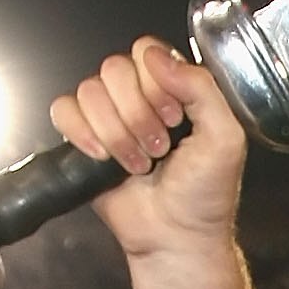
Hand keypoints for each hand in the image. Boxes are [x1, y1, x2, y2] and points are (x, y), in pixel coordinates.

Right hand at [49, 39, 245, 259]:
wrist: (176, 237)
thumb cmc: (204, 195)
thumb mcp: (225, 139)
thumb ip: (203, 89)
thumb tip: (158, 57)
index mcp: (173, 87)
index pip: (146, 51)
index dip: (155, 83)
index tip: (175, 119)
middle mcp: (138, 95)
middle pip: (114, 68)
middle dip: (137, 114)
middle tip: (159, 148)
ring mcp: (108, 115)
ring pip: (89, 90)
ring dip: (115, 133)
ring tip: (139, 163)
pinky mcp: (82, 137)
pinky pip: (63, 110)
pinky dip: (81, 134)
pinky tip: (103, 158)